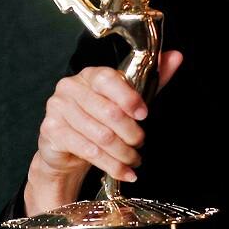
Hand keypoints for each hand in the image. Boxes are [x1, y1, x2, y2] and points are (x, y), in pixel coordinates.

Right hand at [24, 50, 183, 214]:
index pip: (109, 80)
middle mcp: (71, 87)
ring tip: (134, 159)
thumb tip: (176, 57)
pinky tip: (123, 171)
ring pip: (100, 135)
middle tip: (140, 143)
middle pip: (108, 112)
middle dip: (131, 133)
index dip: (129, 98)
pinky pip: (87, 150)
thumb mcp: (128, 99)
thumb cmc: (99, 119)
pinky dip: (110, 165)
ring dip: (123, 153)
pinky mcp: (52, 131)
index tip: (144, 115)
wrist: (67, 147)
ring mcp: (58, 108)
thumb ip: (152, 79)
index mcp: (91, 75)